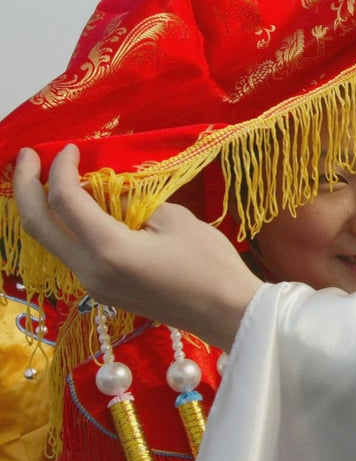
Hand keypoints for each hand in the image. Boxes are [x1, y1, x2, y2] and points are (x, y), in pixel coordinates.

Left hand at [13, 144, 261, 348]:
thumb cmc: (210, 264)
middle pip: (36, 226)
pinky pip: (71, 253)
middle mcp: (90, 271)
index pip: (65, 200)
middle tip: (27, 156)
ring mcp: (94, 285)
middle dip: (25, 186)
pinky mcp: (104, 291)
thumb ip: (133, 204)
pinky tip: (75, 208)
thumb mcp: (175, 219)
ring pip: (49, 242)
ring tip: (44, 178)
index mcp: (108, 250)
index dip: (62, 168)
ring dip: (41, 207)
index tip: (72, 148)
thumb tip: (111, 195)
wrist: (227, 312)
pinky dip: (64, 226)